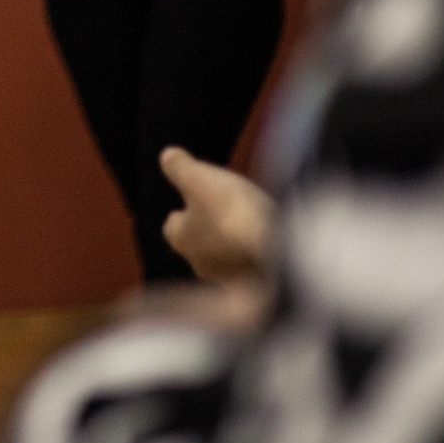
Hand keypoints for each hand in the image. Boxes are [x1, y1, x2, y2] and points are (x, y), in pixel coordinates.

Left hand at [159, 147, 273, 285]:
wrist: (277, 249)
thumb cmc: (231, 210)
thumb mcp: (198, 178)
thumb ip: (179, 166)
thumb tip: (166, 156)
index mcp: (180, 239)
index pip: (172, 226)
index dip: (183, 211)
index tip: (193, 199)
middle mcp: (198, 264)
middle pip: (198, 244)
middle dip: (208, 230)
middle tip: (223, 211)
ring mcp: (228, 278)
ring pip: (223, 257)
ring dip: (232, 245)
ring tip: (247, 226)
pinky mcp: (254, 286)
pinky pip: (249, 268)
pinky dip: (253, 256)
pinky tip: (266, 244)